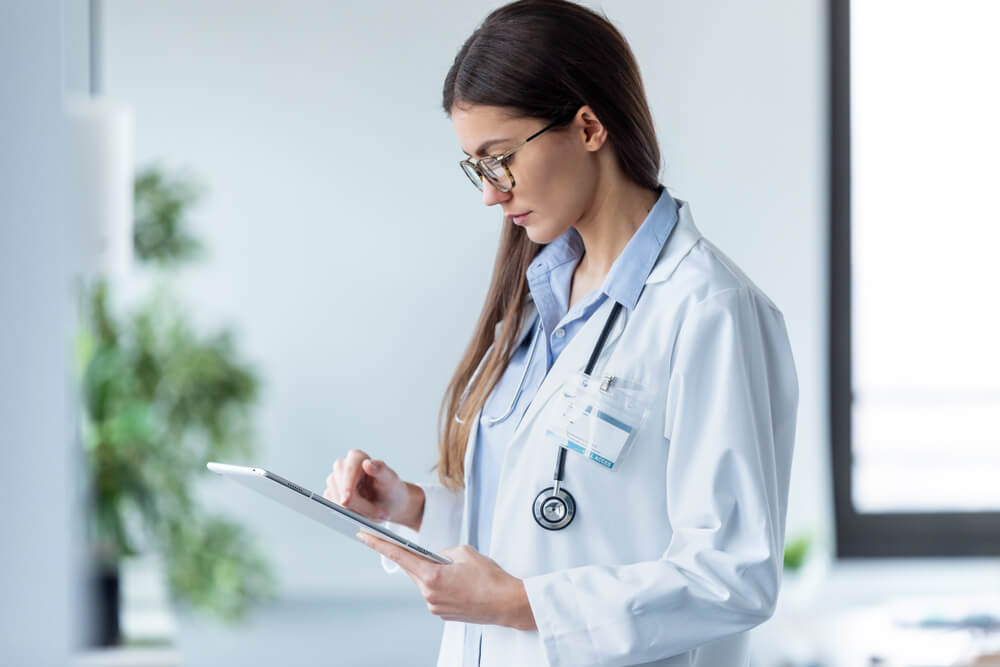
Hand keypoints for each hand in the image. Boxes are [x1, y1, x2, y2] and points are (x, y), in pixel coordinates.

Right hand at [323, 449, 421, 528]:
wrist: (388, 505)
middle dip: (355, 503)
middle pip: (340, 486)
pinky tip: (360, 513)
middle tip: (374, 515)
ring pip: (334, 499)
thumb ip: (381, 470)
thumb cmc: (390, 490)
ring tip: (373, 512)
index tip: (346, 501)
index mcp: (357, 457)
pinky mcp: (331, 494)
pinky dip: (345, 515)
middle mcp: (342, 467)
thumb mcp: (391, 481)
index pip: (348, 470)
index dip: (347, 486)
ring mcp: (334, 481)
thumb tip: (367, 463)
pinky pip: (333, 507)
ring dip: (353, 511)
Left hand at [355, 532, 536, 630]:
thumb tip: (435, 557)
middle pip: (413, 570)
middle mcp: (429, 594)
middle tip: (442, 556)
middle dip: (421, 559)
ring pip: (425, 581)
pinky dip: (443, 584)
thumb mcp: (465, 552)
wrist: (507, 604)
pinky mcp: (443, 614)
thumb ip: (442, 551)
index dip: (378, 544)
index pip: (399, 556)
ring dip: (435, 573)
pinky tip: (461, 583)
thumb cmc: (491, 578)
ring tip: (460, 573)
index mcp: (432, 576)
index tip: (364, 535)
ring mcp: (435, 606)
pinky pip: (435, 593)